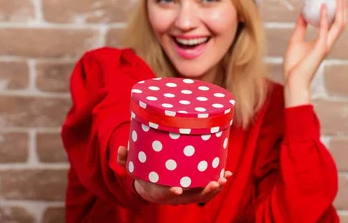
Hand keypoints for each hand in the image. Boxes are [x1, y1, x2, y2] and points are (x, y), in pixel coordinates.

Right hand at [117, 146, 231, 204]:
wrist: (150, 187)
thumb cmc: (142, 175)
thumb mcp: (132, 168)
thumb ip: (126, 159)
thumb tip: (120, 148)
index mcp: (159, 192)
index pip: (166, 195)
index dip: (172, 193)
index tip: (177, 189)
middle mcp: (175, 196)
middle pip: (191, 198)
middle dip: (204, 192)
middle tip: (213, 183)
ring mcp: (185, 194)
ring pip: (202, 196)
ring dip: (214, 189)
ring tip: (223, 178)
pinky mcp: (193, 189)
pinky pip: (207, 189)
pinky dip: (217, 183)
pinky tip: (226, 174)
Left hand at [282, 0, 346, 105]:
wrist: (293, 79)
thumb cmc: (294, 64)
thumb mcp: (296, 40)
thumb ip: (301, 27)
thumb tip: (302, 14)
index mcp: (322, 41)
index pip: (333, 23)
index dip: (335, 10)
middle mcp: (327, 42)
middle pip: (340, 22)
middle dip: (342, 7)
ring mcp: (325, 45)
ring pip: (338, 25)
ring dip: (339, 10)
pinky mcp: (320, 48)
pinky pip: (323, 30)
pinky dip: (324, 18)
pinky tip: (323, 7)